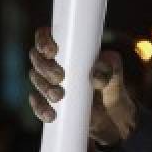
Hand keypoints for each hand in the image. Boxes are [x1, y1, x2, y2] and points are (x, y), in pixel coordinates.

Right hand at [28, 27, 136, 145]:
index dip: (43, 40)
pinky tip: (50, 114)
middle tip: (60, 77)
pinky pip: (37, 104)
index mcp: (65, 47)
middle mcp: (52, 63)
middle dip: (44, 67)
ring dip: (44, 87)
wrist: (112, 116)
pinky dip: (40, 108)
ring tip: (58, 96)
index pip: (45, 36)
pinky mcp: (47, 103)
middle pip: (37, 59)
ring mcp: (47, 83)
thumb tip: (94, 74)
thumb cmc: (111, 84)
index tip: (52, 51)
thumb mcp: (114, 72)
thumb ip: (109, 68)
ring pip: (36, 80)